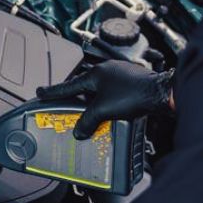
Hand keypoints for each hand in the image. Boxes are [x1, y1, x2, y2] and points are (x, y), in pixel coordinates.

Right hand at [37, 61, 173, 138]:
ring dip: (94, 103)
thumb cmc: (135, 94)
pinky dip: (108, 103)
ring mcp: (121, 75)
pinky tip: (110, 113)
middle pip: (85, 87)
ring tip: (89, 114)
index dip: (54, 91)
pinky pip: (113, 93)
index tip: (41, 92)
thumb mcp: (104, 110)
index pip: (69, 85)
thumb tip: (79, 131)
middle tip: (65, 106)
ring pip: (100, 91)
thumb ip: (88, 121)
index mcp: (97, 74)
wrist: (161, 93)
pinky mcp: (132, 83)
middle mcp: (108, 71)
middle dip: (76, 98)